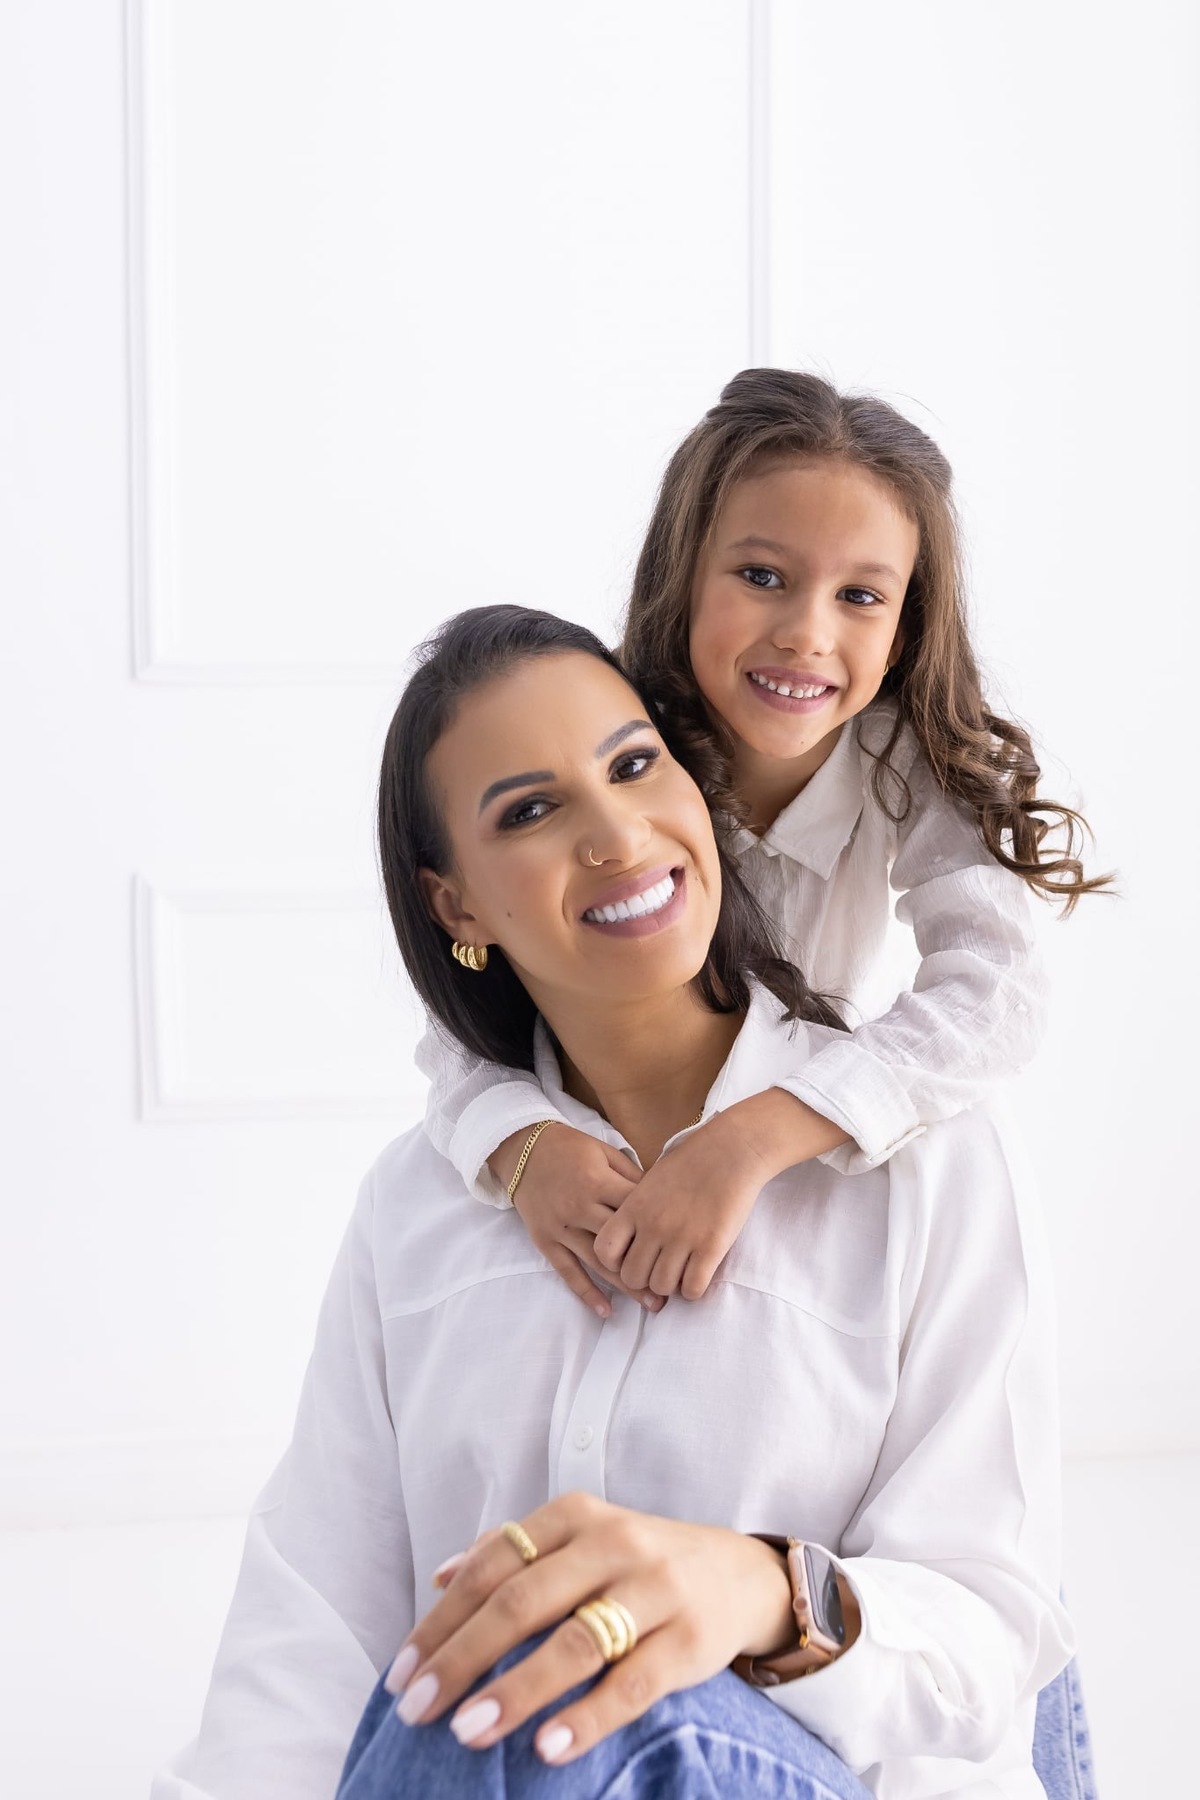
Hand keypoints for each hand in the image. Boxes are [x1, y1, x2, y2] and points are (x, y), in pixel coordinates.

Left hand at [384, 1491, 794, 1764]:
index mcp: (575, 1515)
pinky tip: (547, 1748)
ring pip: (573, 1641)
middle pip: (521, 1602)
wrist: (742, 1574)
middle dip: (460, 1659)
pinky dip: (587, 1716)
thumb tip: (439, 1574)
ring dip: (514, 1690)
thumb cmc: (637, 1563)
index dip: (440, 1620)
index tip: (400, 1673)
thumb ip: (512, 1549)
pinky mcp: (690, 1639)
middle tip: (414, 1710)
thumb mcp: (579, 1538)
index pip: (491, 1566)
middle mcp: (613, 1542)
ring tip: (467, 1733)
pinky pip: (633, 1683)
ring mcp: (655, 1589)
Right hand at [490, 1124, 663, 1316]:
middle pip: (621, 1244)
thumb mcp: (605, 1152)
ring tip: (652, 1305)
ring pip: (598, 1262)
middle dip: (649, 1265)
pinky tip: (606, 1311)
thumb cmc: (571, 1149)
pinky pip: (567, 1271)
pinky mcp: (546, 1241)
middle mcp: (580, 1207)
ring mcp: (561, 1227)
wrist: (523, 1150)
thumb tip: (663, 1202)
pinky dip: (586, 1292)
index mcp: (598, 1182)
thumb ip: (633, 1175)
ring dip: (626, 1286)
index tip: (683, 1248)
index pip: (636, 1212)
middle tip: (676, 1288)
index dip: (660, 1230)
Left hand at [593, 1092, 848, 1300]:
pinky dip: (693, 1288)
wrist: (731, 1150)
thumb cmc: (692, 1161)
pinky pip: (692, 1288)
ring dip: (670, 1286)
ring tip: (681, 1271)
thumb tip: (628, 1237)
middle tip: (659, 1269)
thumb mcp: (651, 1181)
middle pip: (632, 1277)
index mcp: (634, 1207)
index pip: (604, 1251)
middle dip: (644, 1279)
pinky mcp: (711, 1247)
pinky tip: (699, 1274)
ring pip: (661, 1287)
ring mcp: (681, 1238)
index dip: (614, 1262)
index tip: (630, 1258)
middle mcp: (653, 1225)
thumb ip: (635, 1209)